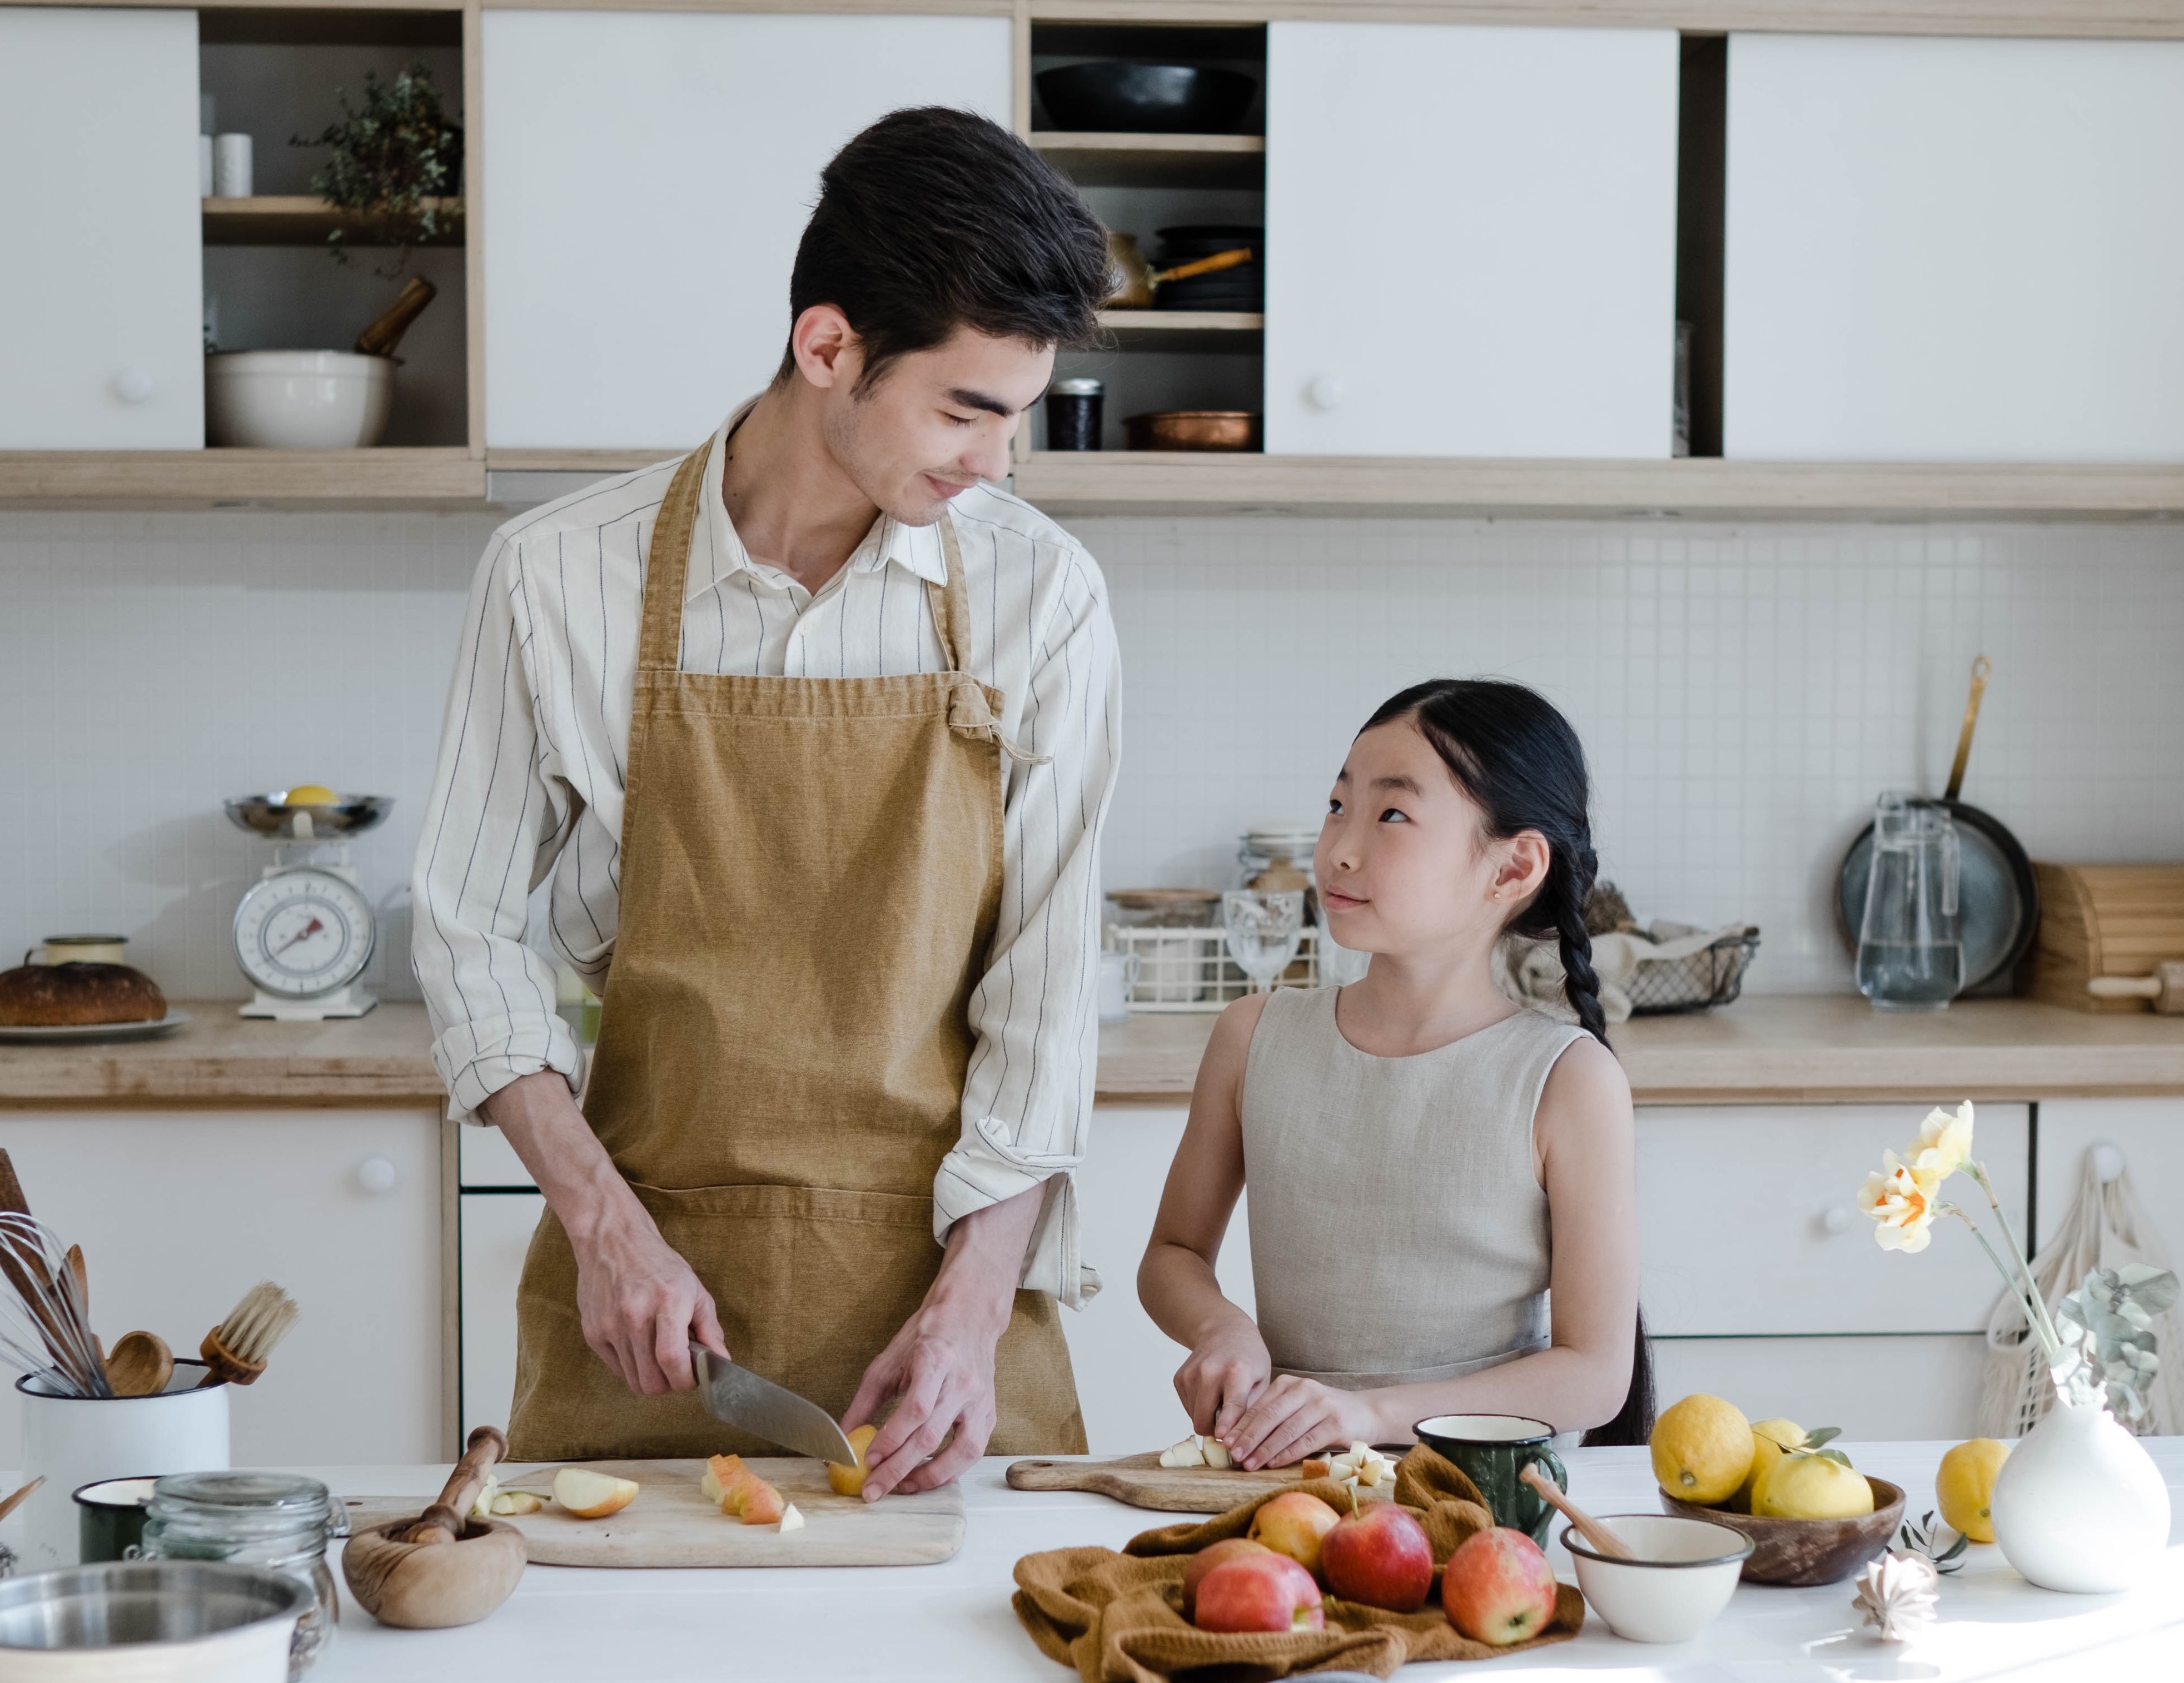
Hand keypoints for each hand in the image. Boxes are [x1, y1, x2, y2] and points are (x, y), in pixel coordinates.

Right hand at [568, 1207, 727, 1396]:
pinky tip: (640, 1348)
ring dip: (651, 1379)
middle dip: (670, 1385)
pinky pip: (616, 1369)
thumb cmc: (658, 1264)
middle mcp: (635, 1316)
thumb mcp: (694, 1289)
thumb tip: (722, 1362)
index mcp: (667, 1302)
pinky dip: (632, 1368)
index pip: (673, 1360)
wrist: (613, 1241)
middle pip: (651, 1381)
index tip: (694, 1378)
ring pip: (633, 1381)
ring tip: (660, 1359)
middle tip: (678, 1371)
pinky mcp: (593, 1333)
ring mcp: (610, 1326)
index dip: (686, 1380)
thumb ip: (710, 1329)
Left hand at [841, 1297, 1001, 1500]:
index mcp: (935, 1361)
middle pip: (931, 1436)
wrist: (968, 1317)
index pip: (915, 1410)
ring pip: (962, 1450)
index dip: (890, 1440)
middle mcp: (962, 1382)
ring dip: (930, 1476)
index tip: (867, 1460)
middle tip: (874, 1489)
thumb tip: (844, 1439)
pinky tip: (929, 1475)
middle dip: (899, 1469)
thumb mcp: (887, 1362)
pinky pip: (974, 1451)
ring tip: (903, 1486)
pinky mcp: (990, 1412)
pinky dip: (952, 1470)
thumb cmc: (925, 1337)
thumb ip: (864, 1402)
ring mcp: (980, 1399)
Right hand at [1173, 1323, 1270, 1441]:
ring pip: (1195, 1417)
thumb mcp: (1262, 1379)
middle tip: (1230, 1426)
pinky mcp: (1179, 1378)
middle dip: (1216, 1431)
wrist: (1223, 1330)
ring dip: (1208, 1419)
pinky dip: (1199, 1409)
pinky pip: (1188, 1408)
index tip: (1225, 1439)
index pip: (1231, 1405)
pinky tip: (1211, 1394)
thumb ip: (1252, 1408)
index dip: (1227, 1425)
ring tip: (1222, 1403)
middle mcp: (1210, 1371)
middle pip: (1205, 1418)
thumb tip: (1239, 1438)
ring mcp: (1191, 1374)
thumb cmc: (1249, 1357)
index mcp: (1237, 1371)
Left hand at [1223, 1375, 1384, 1471]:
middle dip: (1249, 1438)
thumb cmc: (1324, 1414)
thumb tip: (1239, 1438)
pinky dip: (1287, 1453)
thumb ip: (1273, 1416)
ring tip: (1249, 1464)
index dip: (1241, 1425)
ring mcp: (1321, 1405)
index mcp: (1289, 1384)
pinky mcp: (1336, 1423)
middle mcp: (1304, 1389)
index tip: (1225, 1443)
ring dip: (1265, 1449)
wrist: (1366, 1413)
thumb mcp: (1297, 1407)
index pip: (1259, 1406)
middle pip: (1270, 1416)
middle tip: (1234, 1455)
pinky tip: (1273, 1464)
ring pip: (1286, 1430)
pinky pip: (1306, 1440)